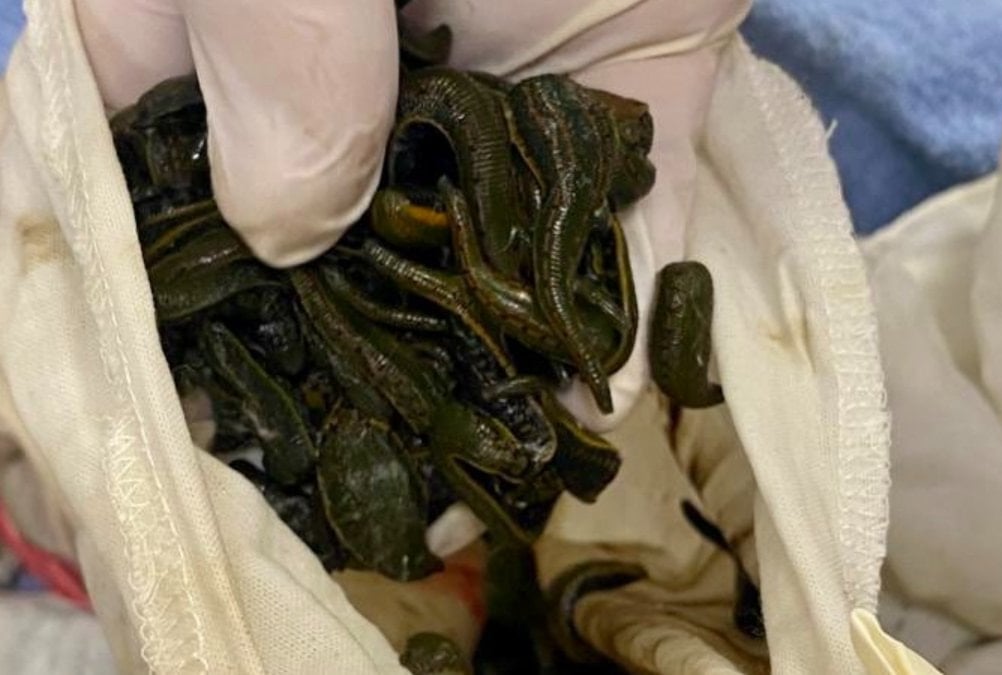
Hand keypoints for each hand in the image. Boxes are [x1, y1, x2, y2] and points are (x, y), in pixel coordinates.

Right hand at [78, 0, 748, 427]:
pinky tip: (611, 402)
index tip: (173, 434)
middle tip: (347, 492)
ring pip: (474, 258)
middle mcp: (354, 73)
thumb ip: (265, 35)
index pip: (146, 185)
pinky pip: (632, 220)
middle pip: (319, 254)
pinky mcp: (635, 92)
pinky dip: (628, 310)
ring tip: (478, 481)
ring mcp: (499, 90)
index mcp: (222, 18)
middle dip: (329, 367)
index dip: (149, 313)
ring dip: (477, 370)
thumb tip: (287, 224)